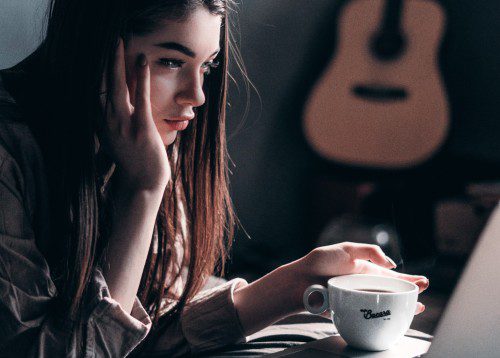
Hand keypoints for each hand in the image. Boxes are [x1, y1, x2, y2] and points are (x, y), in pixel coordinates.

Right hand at [100, 39, 169, 191]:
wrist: (142, 185)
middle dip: (104, 60)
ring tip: (118, 41)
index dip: (95, 73)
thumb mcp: (117, 143)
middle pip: (101, 84)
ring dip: (117, 62)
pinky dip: (141, 77)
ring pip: (117, 86)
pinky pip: (140, 97)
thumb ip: (113, 126)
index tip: (97, 56)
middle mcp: (108, 122)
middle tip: (107, 40)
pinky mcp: (141, 127)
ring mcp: (124, 124)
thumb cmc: (133, 165)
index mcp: (103, 125)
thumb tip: (113, 115)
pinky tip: (142, 61)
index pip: (95, 93)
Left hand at [297, 242, 428, 314]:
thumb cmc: (319, 262)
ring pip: (383, 304)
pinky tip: (393, 318)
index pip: (389, 275)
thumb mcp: (347, 248)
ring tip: (416, 307)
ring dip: (400, 306)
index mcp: (363, 270)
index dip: (406, 278)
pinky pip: (369, 315)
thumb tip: (391, 264)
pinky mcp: (350, 310)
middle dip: (409, 293)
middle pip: (390, 291)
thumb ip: (369, 251)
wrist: (299, 281)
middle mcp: (363, 285)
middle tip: (424, 293)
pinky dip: (382, 317)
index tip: (422, 282)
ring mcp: (357, 298)